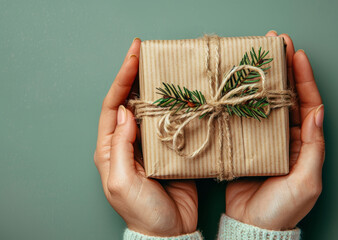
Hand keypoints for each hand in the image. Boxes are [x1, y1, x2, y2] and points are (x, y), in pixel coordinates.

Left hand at [94, 38, 197, 236]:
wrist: (170, 231)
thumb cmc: (141, 211)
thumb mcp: (122, 181)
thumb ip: (120, 146)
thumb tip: (125, 111)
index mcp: (110, 148)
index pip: (112, 106)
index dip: (122, 79)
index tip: (133, 57)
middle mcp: (128, 142)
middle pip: (131, 101)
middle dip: (136, 76)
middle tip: (147, 52)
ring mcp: (150, 144)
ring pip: (152, 109)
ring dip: (157, 88)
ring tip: (165, 66)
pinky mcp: (169, 148)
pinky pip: (170, 122)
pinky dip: (175, 106)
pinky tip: (182, 94)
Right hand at [225, 31, 324, 230]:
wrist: (251, 224)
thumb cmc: (282, 208)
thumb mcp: (305, 182)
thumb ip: (313, 149)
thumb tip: (316, 114)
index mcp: (304, 144)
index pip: (308, 105)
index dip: (303, 79)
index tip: (296, 55)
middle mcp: (286, 138)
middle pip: (286, 98)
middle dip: (283, 71)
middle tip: (274, 45)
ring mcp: (265, 140)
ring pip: (265, 104)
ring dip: (262, 82)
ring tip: (256, 59)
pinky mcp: (246, 145)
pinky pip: (245, 119)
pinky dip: (243, 102)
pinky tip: (238, 88)